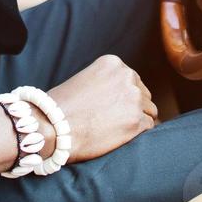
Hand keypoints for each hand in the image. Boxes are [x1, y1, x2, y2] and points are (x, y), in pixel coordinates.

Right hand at [43, 54, 157, 163]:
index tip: (112, 108)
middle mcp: (127, 77)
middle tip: (115, 121)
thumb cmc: (61, 107)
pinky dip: (137, 135)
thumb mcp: (85, 80)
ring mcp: (134, 99)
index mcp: (114, 63)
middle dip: (133, 108)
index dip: (123, 97)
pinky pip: (148, 128)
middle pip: (144, 95)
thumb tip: (125, 98)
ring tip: (116, 131)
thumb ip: (107, 83)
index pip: (132, 81)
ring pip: (149, 111)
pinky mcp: (137, 122)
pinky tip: (120, 138)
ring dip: (137, 121)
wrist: (52, 126)